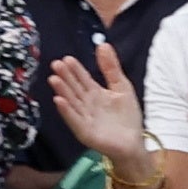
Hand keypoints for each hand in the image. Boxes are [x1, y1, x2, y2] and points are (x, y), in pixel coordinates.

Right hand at [48, 41, 147, 165]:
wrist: (134, 144)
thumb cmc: (127, 117)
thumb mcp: (122, 88)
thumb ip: (112, 68)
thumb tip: (103, 44)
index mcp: (94, 93)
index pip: (82, 78)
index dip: (75, 69)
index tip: (67, 58)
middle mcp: (86, 104)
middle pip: (74, 88)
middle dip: (65, 77)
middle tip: (56, 64)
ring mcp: (83, 117)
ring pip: (71, 101)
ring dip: (62, 91)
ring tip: (54, 79)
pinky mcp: (84, 132)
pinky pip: (74, 120)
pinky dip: (67, 111)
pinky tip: (59, 101)